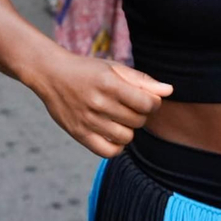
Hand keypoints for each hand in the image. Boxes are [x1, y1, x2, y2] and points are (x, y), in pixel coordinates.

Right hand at [27, 52, 171, 157]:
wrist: (51, 75)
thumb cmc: (87, 70)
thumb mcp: (114, 68)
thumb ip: (142, 80)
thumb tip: (169, 91)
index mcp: (109, 84)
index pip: (148, 104)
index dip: (153, 103)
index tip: (146, 99)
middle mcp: (99, 103)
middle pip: (138, 121)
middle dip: (140, 114)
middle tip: (129, 106)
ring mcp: (88, 120)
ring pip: (126, 137)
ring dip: (128, 129)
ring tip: (118, 118)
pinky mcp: (79, 134)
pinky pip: (109, 152)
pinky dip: (116, 146)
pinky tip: (112, 133)